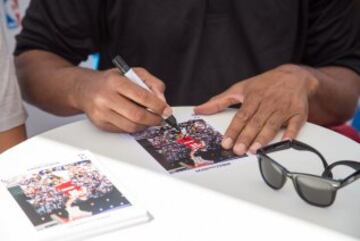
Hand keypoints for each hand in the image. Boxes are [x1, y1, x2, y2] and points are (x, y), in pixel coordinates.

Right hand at [75, 67, 170, 132]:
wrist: (85, 89)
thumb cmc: (111, 81)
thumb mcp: (133, 73)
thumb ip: (152, 83)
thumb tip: (162, 100)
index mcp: (115, 82)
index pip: (142, 96)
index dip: (158, 105)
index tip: (166, 110)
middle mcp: (106, 97)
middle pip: (137, 115)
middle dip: (154, 119)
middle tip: (161, 118)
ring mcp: (102, 113)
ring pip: (131, 126)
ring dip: (146, 125)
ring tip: (150, 120)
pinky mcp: (100, 124)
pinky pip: (123, 130)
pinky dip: (134, 127)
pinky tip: (137, 121)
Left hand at [194, 64, 318, 154]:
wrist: (293, 76)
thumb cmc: (264, 84)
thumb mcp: (240, 88)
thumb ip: (219, 101)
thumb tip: (199, 109)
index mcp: (253, 97)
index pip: (241, 116)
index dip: (233, 130)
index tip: (226, 142)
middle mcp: (268, 102)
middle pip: (255, 122)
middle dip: (246, 137)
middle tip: (238, 150)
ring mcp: (284, 108)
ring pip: (272, 124)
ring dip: (264, 138)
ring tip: (254, 150)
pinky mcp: (298, 112)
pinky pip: (295, 124)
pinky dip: (291, 133)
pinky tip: (285, 142)